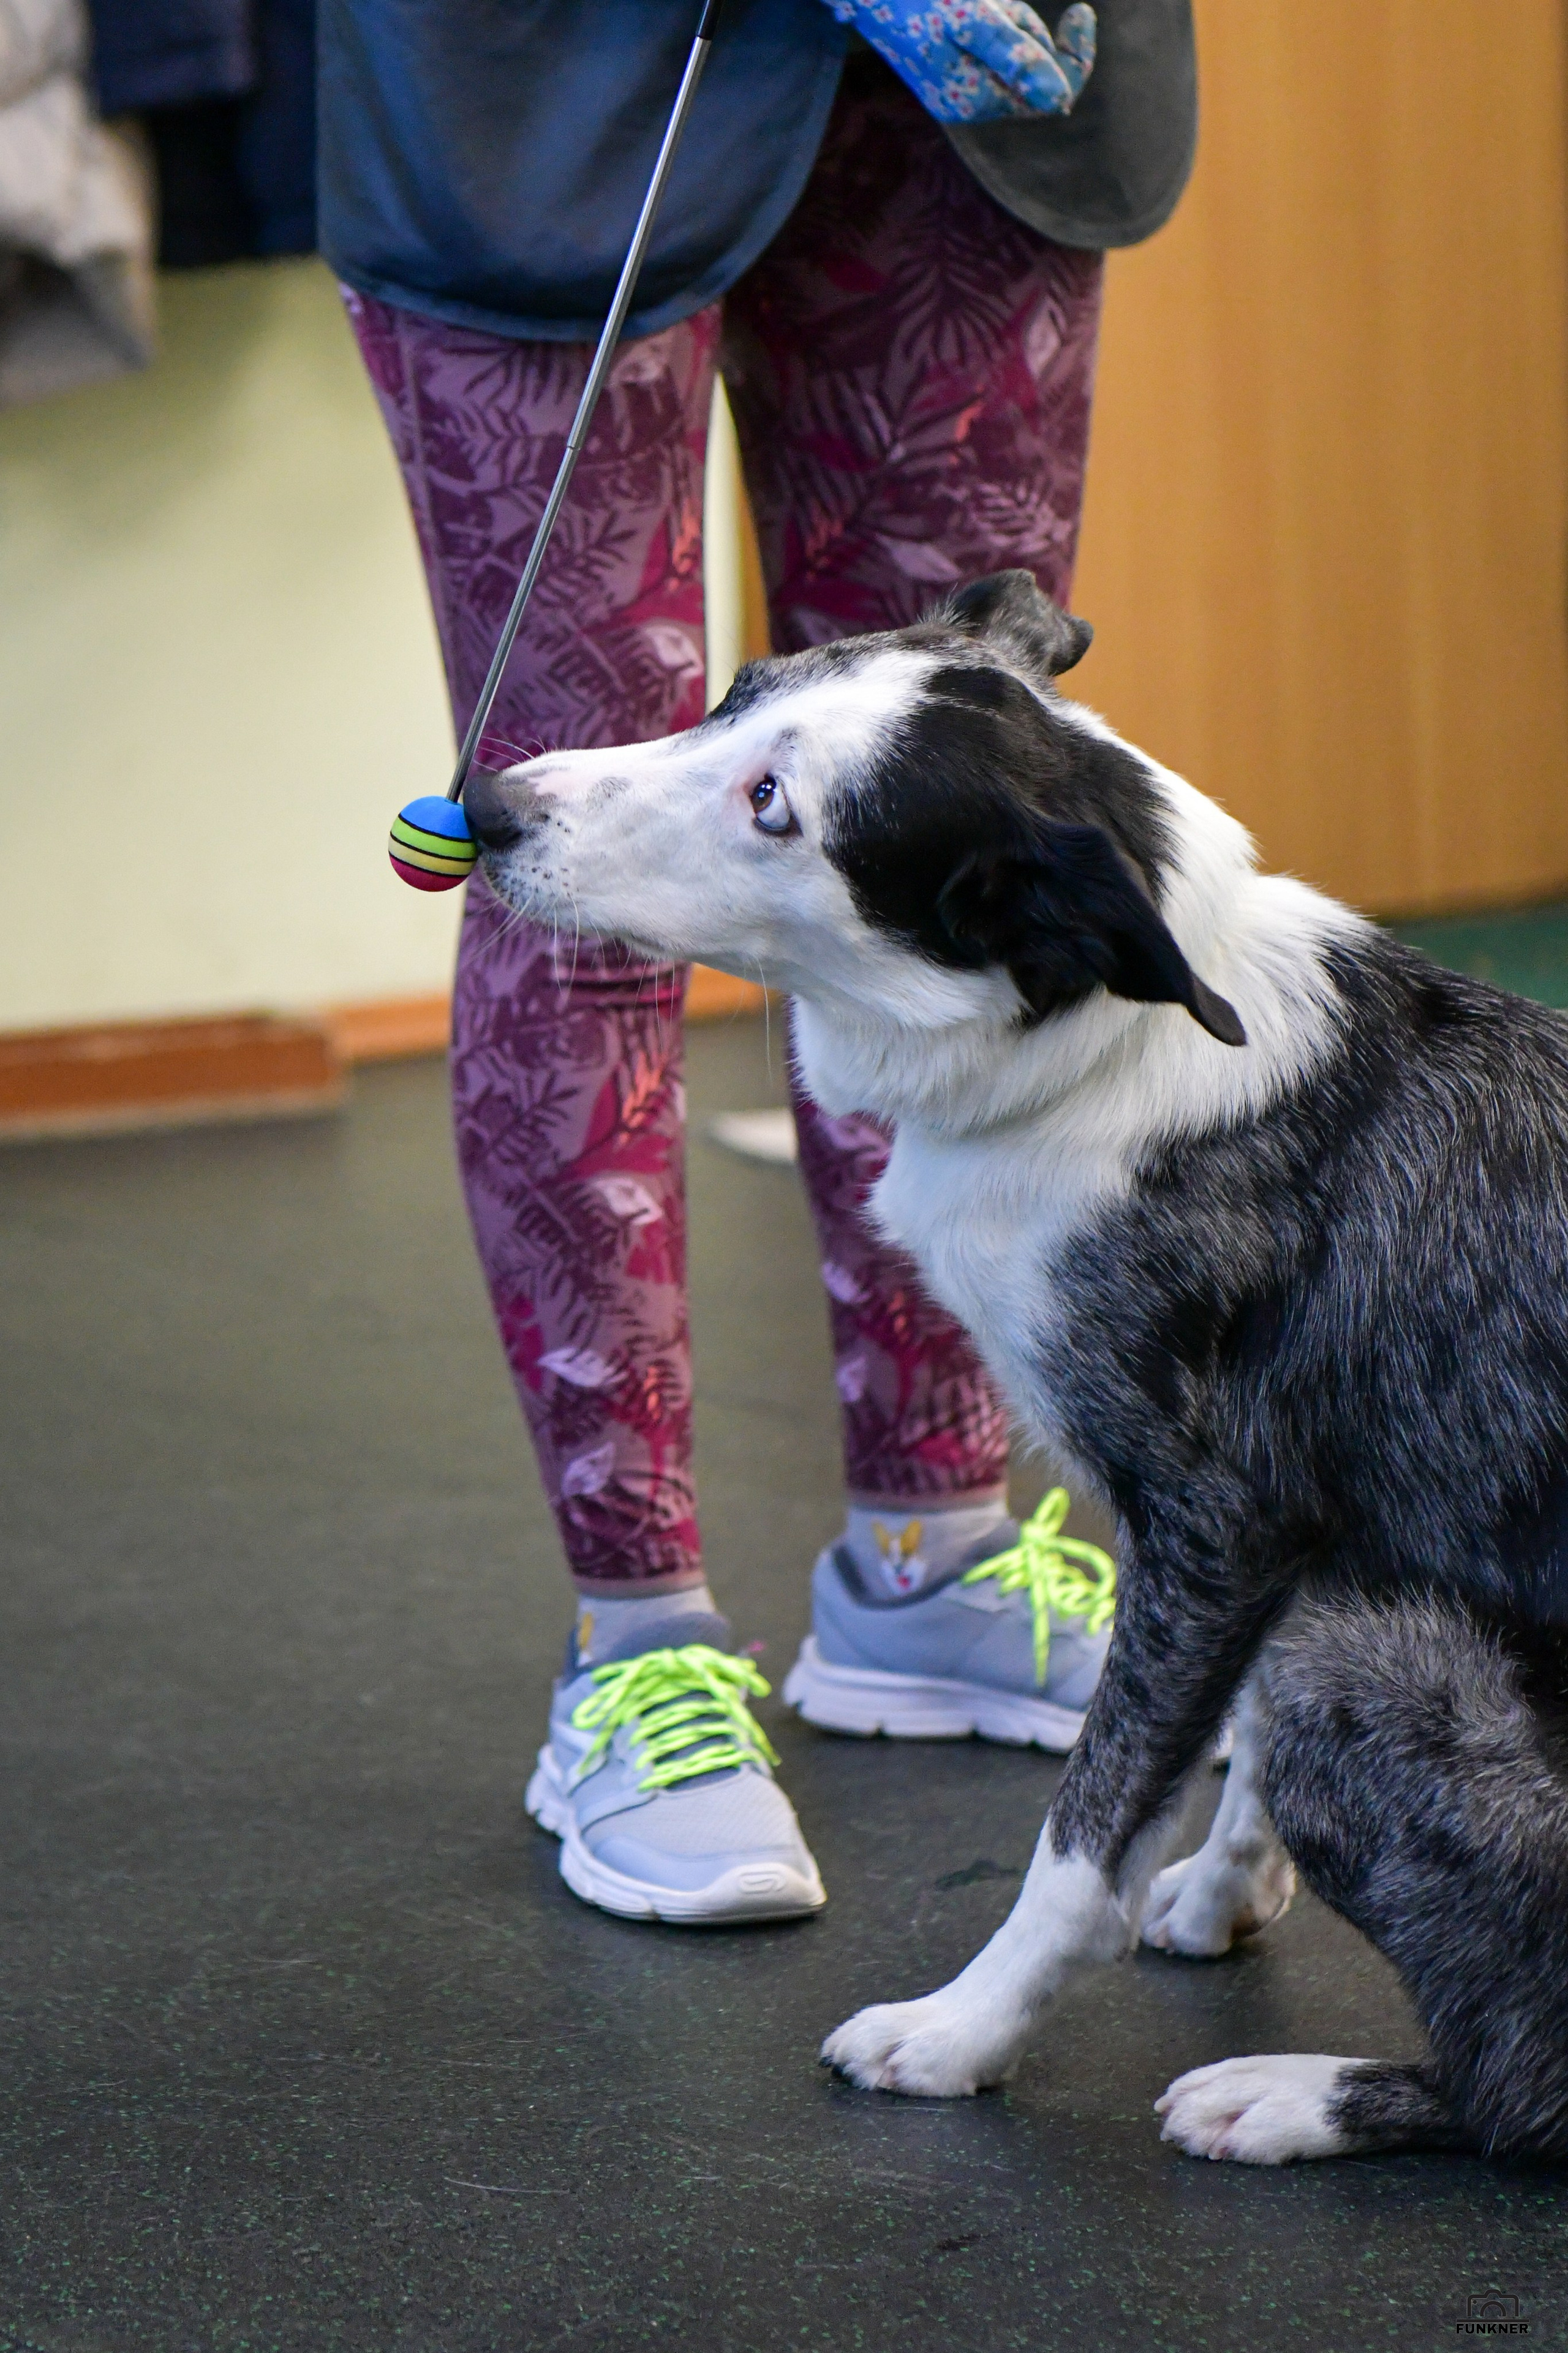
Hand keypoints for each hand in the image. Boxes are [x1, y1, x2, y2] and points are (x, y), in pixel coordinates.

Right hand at [823, 1, 1095, 123]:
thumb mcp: (974, 18)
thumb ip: (1016, 57)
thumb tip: (1059, 101)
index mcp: (972, 100)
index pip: (1048, 95)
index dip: (1074, 58)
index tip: (1082, 11)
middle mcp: (967, 102)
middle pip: (1031, 69)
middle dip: (1026, 28)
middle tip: (997, 3)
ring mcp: (958, 85)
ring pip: (1014, 50)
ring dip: (1009, 17)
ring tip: (976, 0)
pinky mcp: (951, 65)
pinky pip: (994, 42)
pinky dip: (995, 17)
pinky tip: (970, 3)